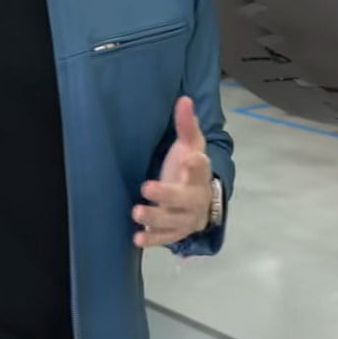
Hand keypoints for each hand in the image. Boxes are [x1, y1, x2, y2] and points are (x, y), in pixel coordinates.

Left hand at [134, 96, 212, 247]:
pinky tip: (137, 239)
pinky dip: (152, 240)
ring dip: (154, 218)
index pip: (201, 167)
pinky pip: (165, 238)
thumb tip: (184, 98)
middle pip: (184, 198)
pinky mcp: (176, 232)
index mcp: (200, 173)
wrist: (199, 201)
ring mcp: (186, 217)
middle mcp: (195, 197)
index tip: (189, 157)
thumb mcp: (190, 145)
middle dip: (167, 194)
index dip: (196, 163)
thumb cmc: (188, 168)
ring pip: (173, 221)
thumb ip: (186, 125)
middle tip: (146, 187)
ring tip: (136, 212)